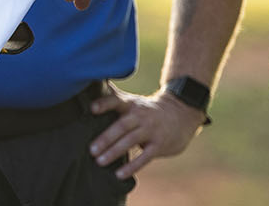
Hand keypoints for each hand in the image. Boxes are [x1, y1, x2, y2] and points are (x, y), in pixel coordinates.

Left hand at [87, 82, 205, 177]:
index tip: (92, 108)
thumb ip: (113, 100)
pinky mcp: (159, 144)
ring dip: (114, 152)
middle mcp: (140, 116)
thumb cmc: (147, 110)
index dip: (104, 104)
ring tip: (100, 161)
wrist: (182, 113)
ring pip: (131, 141)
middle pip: (122, 126)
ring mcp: (151, 130)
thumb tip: (86, 96)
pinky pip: (145, 157)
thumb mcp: (133, 101)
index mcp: (131, 104)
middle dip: (106, 138)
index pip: (116, 101)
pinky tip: (119, 174)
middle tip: (91, 150)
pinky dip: (132, 166)